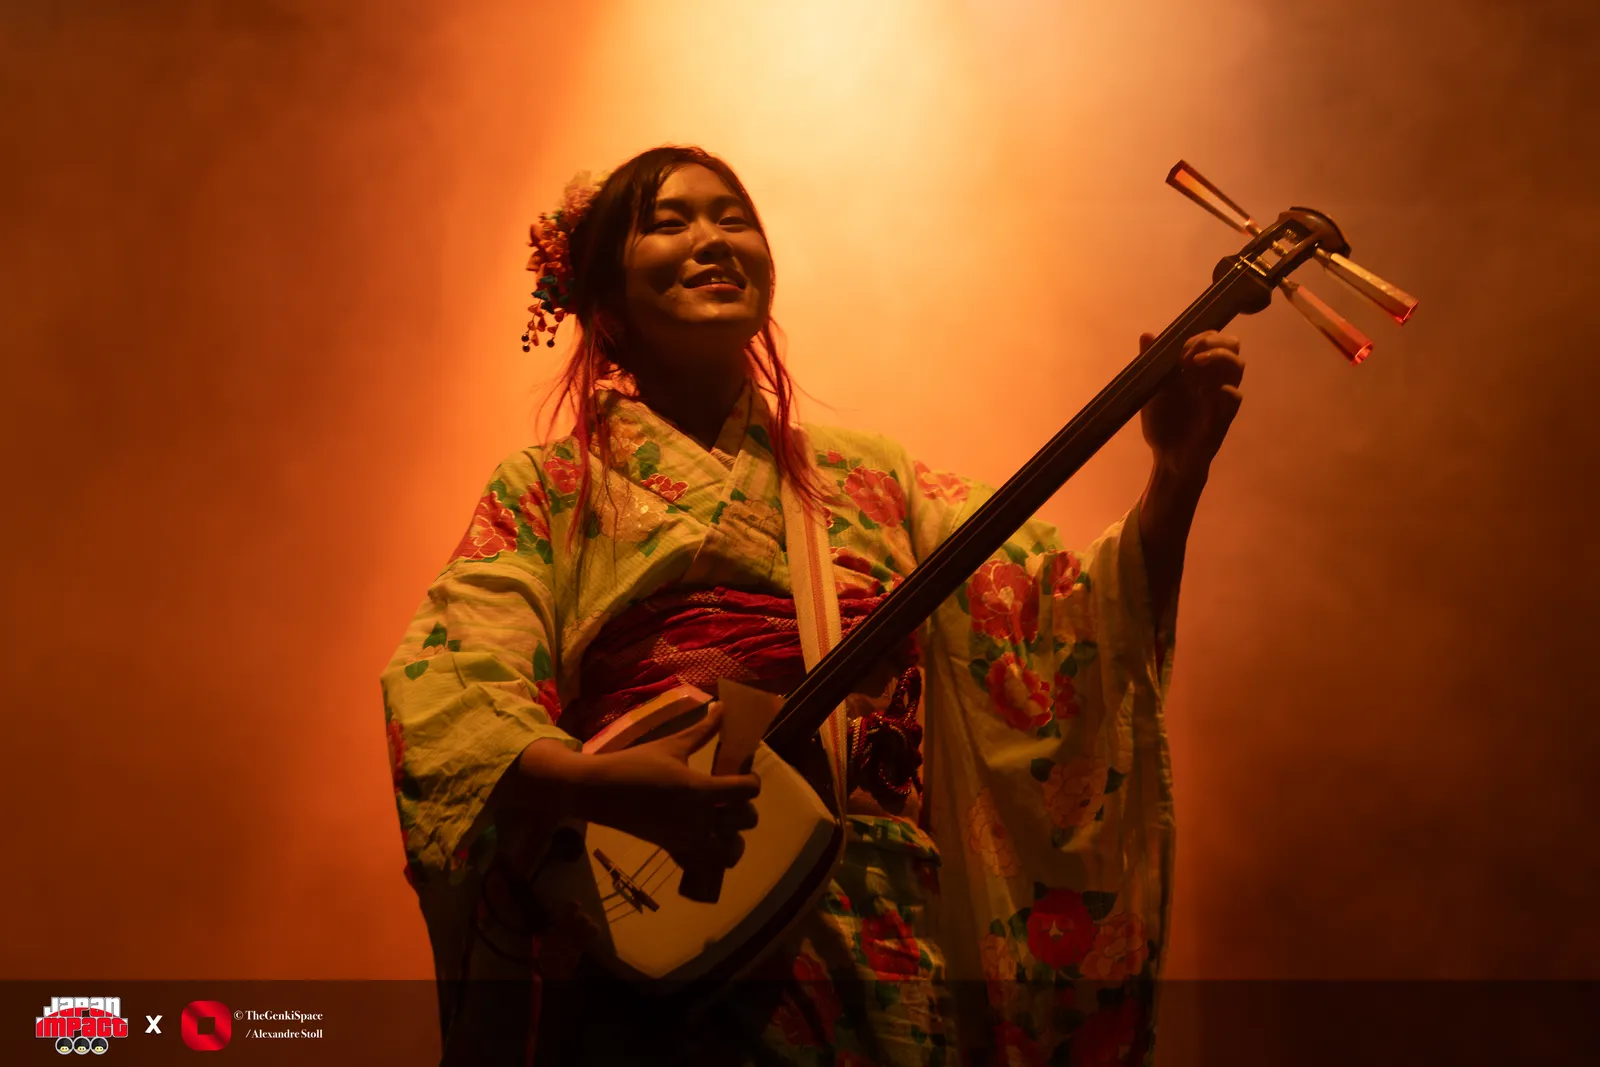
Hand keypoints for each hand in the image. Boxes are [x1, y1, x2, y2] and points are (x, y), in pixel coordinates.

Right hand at [567, 702, 760, 869]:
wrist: (598, 791)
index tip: (743, 773)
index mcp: (700, 790)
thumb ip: (702, 731)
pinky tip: (704, 838)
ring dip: (732, 838)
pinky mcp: (672, 849)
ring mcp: (685, 839)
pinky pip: (701, 862)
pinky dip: (708, 856)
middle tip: (732, 797)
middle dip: (745, 808)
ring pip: (728, 851)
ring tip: (724, 823)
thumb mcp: (671, 745)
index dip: (752, 781)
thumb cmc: (635, 764)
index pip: (747, 790)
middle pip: (745, 821)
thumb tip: (723, 707)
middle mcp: (698, 819)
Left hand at [1138, 330, 1245, 483]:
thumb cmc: (1163, 423)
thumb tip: (1147, 334)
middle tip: (1189, 355)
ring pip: (1237, 366)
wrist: (1167, 457)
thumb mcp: (1152, 390)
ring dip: (1217, 359)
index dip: (1200, 336)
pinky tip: (1201, 392)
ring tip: (1193, 366)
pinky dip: (1220, 389)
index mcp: (1198, 369)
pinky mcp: (1224, 415)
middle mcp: (1214, 378)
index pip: (1213, 338)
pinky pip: (1234, 396)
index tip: (1181, 349)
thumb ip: (1151, 362)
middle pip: (1232, 345)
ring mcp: (1221, 396)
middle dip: (1213, 342)